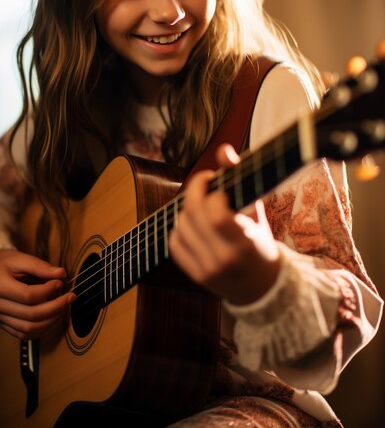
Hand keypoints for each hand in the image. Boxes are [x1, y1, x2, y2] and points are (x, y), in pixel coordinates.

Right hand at [0, 248, 75, 338]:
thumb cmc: (4, 264)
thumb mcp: (20, 258)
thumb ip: (40, 266)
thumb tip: (60, 274)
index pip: (27, 295)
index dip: (48, 291)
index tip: (60, 282)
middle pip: (30, 315)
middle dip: (56, 307)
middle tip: (70, 297)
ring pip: (28, 329)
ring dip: (51, 320)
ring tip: (63, 307)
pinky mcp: (4, 324)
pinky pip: (24, 334)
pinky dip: (41, 329)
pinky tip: (52, 317)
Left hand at [169, 143, 280, 304]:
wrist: (262, 286)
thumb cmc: (260, 241)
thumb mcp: (256, 209)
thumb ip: (239, 178)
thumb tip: (224, 150)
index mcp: (244, 243)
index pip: (216, 214)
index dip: (211, 192)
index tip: (216, 182)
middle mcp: (223, 259)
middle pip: (193, 215)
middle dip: (194, 189)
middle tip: (203, 182)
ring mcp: (207, 270)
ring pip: (181, 226)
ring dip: (187, 208)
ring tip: (201, 203)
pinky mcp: (195, 276)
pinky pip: (175, 243)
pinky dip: (180, 227)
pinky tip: (192, 223)